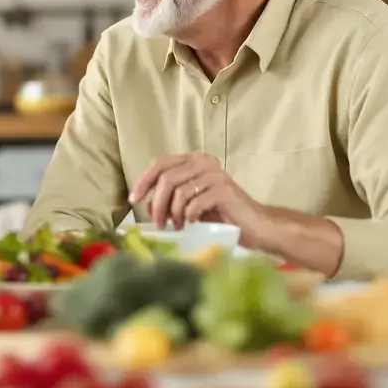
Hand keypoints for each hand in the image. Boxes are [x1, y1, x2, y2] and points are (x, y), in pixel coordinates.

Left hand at [129, 153, 270, 245]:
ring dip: (173, 213)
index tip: (133, 200)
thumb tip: (144, 205)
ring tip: (177, 226)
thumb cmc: (220, 215)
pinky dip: (188, 215)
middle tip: (158, 223)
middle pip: (166, 178)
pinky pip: (194, 202)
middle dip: (156, 203)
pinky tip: (191, 223)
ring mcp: (215, 174)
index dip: (144, 181)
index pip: (160, 164)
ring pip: (179, 191)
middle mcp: (203, 162)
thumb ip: (170, 198)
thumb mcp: (190, 203)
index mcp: (193, 161)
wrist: (254, 225)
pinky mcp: (224, 190)